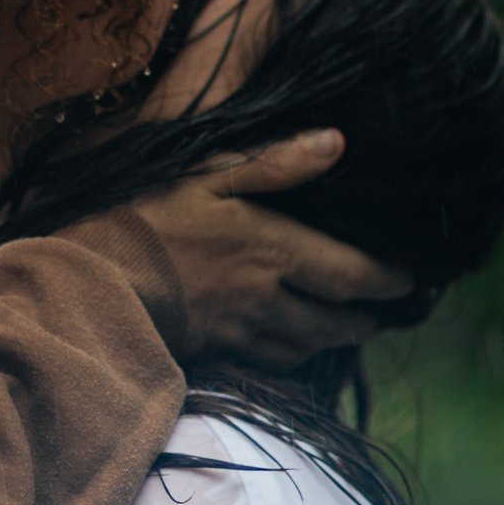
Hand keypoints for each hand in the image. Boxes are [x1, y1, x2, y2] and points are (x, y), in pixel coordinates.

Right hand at [100, 130, 414, 370]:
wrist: (92, 279)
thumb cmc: (147, 216)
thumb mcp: (210, 173)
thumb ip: (276, 162)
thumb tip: (337, 142)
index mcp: (276, 250)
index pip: (352, 274)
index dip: (389, 281)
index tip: (412, 281)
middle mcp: (269, 298)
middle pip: (337, 322)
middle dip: (368, 320)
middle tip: (389, 314)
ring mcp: (242, 331)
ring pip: (306, 346)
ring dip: (333, 340)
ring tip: (348, 330)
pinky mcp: (215, 350)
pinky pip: (269, 363)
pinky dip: (291, 357)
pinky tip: (292, 348)